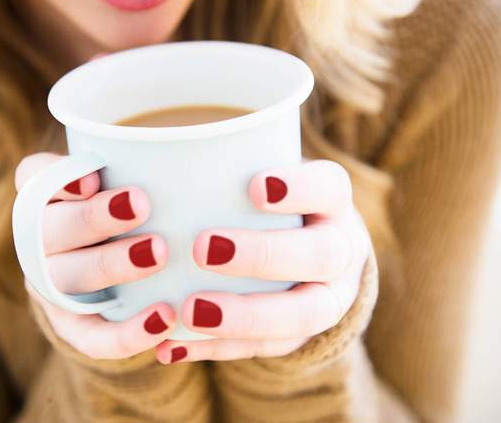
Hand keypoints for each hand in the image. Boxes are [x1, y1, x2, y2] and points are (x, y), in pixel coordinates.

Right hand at [15, 152, 179, 359]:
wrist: (117, 271)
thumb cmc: (130, 208)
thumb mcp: (128, 177)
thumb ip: (137, 162)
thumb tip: (173, 157)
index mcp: (45, 195)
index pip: (35, 177)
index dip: (59, 178)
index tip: (95, 175)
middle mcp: (38, 240)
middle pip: (52, 228)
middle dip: (95, 218)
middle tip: (143, 205)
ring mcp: (51, 286)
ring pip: (68, 279)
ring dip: (111, 264)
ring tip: (158, 253)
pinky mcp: (71, 327)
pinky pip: (90, 337)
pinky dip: (125, 332)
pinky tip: (164, 318)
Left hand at [153, 159, 373, 363]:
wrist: (308, 250)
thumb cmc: (269, 202)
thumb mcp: (264, 173)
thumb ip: (229, 165)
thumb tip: (158, 151)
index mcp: (333, 203)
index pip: (330, 188)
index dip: (299, 188)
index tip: (254, 187)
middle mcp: (341, 251)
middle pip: (321, 255)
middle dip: (263, 254)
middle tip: (203, 248)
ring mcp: (328, 299)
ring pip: (303, 315)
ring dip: (244, 316)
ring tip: (190, 311)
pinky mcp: (301, 336)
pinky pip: (266, 349)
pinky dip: (217, 349)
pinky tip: (173, 345)